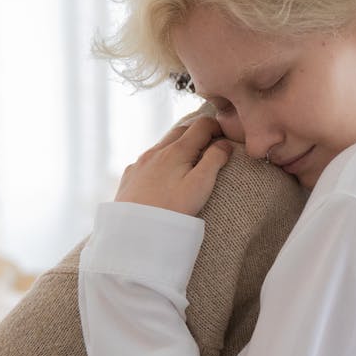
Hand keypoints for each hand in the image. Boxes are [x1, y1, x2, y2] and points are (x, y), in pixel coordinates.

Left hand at [115, 118, 233, 216]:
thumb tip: (225, 143)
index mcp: (177, 150)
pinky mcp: (130, 175)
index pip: (201, 125)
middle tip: (211, 146)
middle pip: (181, 130)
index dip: (217, 127)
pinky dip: (161, 160)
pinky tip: (164, 176)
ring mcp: (140, 162)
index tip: (226, 137)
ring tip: (190, 162)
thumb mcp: (201, 185)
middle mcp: (156, 151)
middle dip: (198, 132)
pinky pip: (148, 159)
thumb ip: (214, 160)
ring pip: (163, 144)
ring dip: (179, 145)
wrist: (135, 231)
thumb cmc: (172, 209)